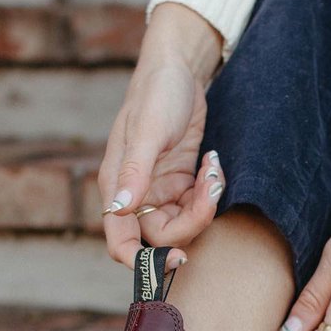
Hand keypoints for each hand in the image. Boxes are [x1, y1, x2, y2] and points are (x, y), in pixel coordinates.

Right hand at [99, 3, 225, 270]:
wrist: (179, 69)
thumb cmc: (157, 94)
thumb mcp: (149, 130)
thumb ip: (135, 172)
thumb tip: (119, 208)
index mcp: (116, 187)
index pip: (121, 242)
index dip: (143, 262)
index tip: (177, 259)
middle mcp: (135, 195)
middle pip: (161, 238)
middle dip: (193, 220)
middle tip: (210, 188)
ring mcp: (159, 190)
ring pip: (183, 224)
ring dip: (205, 205)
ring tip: (213, 171)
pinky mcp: (179, 182)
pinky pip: (196, 206)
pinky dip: (209, 193)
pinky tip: (212, 164)